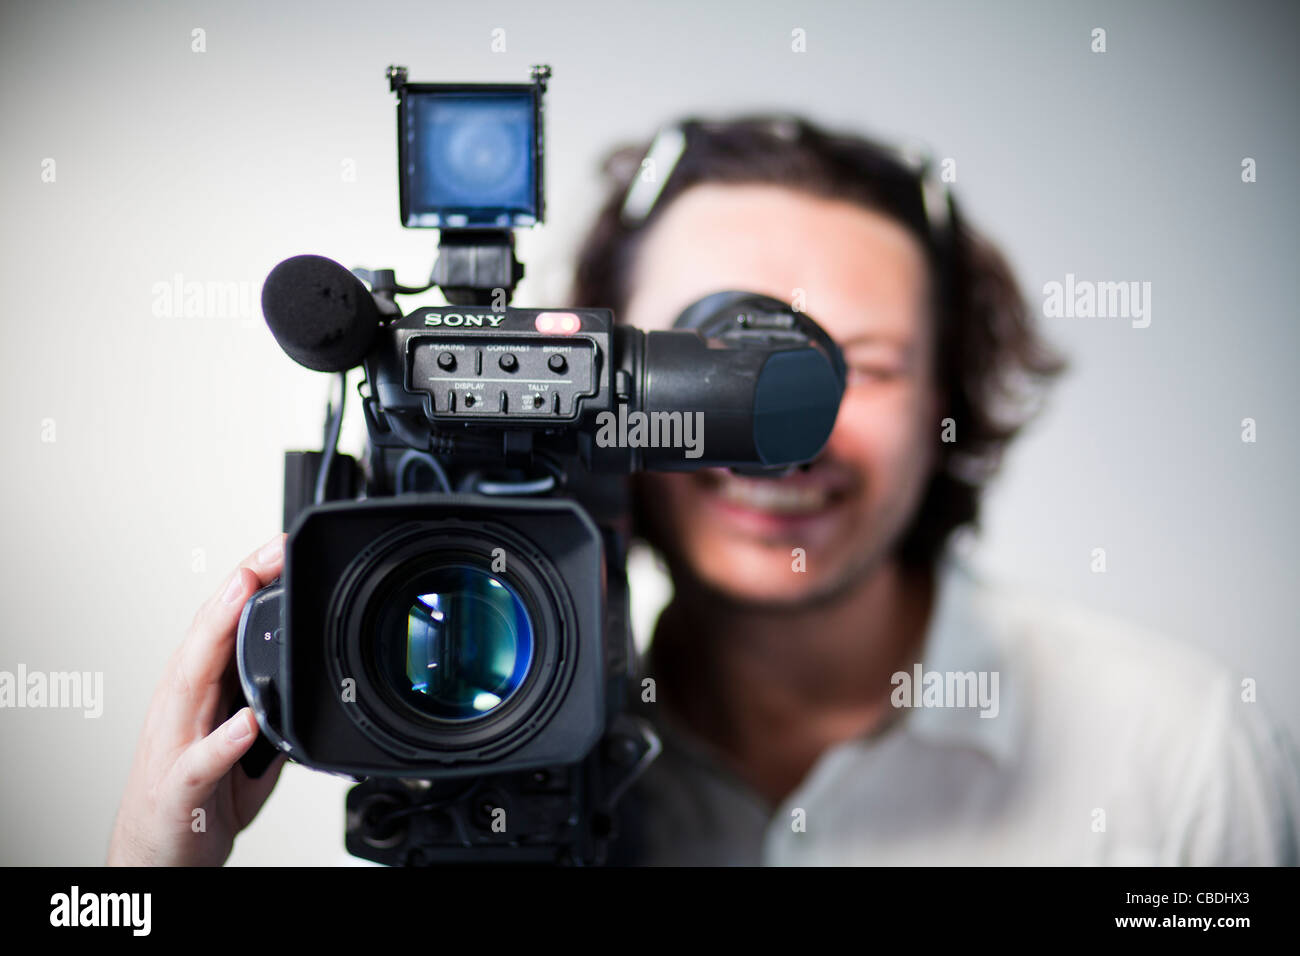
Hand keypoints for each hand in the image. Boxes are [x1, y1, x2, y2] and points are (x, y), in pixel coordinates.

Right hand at [107, 533, 288, 865]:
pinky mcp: (180, 789)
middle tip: (268, 551)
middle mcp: (180, 709)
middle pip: (205, 636)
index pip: (220, 624)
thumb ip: (267, 707)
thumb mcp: (241, 742)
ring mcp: (175, 746)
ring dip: (217, 637)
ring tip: (243, 596)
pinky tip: (247, 720)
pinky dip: (223, 739)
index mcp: (197, 693)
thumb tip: (304, 680)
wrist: (156, 857)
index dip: (247, 582)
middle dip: (235, 589)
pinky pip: (201, 761)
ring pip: (191, 680)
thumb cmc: (195, 798)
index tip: (278, 547)